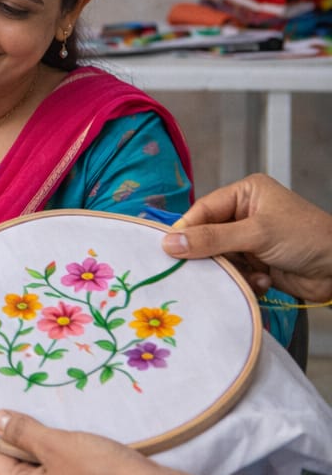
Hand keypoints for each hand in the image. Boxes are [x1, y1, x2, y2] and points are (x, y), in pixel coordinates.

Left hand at [0, 410, 229, 474]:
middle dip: (20, 433)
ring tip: (43, 410)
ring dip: (42, 439)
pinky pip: (59, 468)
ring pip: (40, 463)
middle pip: (16, 461)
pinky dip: (60, 449)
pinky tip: (65, 429)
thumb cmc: (102, 472)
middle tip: (20, 399)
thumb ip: (22, 432)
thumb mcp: (56, 445)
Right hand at [164, 172, 331, 302]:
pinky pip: (236, 271)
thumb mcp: (256, 234)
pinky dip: (246, 279)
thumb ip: (211, 238)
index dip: (187, 229)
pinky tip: (264, 280)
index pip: (203, 210)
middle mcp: (246, 213)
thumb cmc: (306, 238)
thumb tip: (169, 242)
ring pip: (221, 257)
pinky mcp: (259, 262)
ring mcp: (252, 239)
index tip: (169, 249)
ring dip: (233, 269)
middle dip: (211, 254)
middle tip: (201, 269)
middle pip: (208, 235)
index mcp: (246, 193)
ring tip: (249, 274)